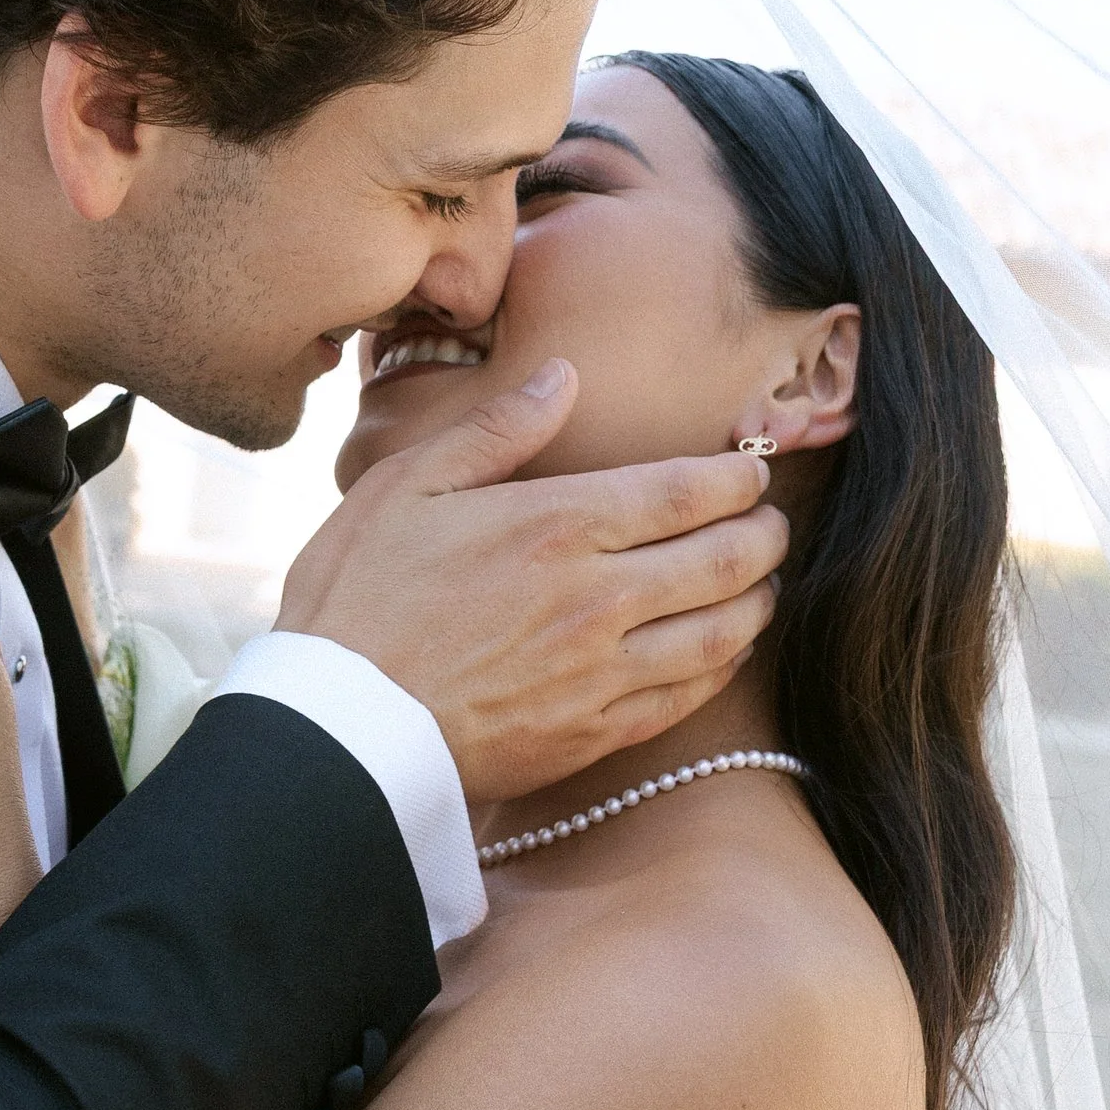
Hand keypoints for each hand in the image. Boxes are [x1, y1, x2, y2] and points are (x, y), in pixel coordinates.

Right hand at [276, 361, 785, 805]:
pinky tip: (723, 653)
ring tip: (763, 585)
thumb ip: (495, 429)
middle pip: (724, 560)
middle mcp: (598, 597)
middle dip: (764, 536)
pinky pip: (686, 698)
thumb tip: (563, 374)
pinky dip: (721, 669)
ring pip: (721, 632)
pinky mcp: (593, 735)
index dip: (737, 480)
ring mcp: (602, 672)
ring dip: (757, 602)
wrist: (337, 730)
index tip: (751, 472)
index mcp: (557, 524)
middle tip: (772, 524)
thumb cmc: (356, 600)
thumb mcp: (405, 487)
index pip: (686, 492)